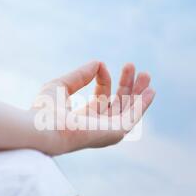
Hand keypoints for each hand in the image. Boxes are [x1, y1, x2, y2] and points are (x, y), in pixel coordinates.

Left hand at [31, 61, 154, 154]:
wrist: (45, 127)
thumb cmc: (46, 110)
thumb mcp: (62, 85)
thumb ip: (80, 74)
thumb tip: (99, 63)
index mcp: (84, 117)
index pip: (102, 96)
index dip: (105, 79)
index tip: (102, 66)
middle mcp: (97, 125)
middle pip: (118, 103)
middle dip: (127, 85)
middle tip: (132, 67)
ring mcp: (107, 131)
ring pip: (128, 110)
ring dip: (138, 92)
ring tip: (146, 74)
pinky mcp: (115, 133)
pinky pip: (133, 117)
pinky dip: (143, 104)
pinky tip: (150, 91)